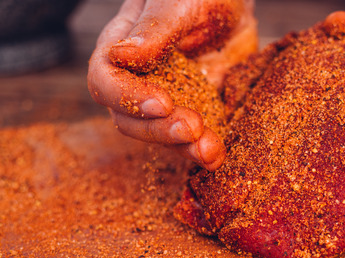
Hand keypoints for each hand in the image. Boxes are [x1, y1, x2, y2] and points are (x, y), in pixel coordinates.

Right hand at [87, 0, 256, 169]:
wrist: (237, 2)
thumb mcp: (182, 0)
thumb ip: (155, 27)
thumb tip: (120, 56)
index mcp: (122, 45)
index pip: (106, 80)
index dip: (129, 97)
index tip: (163, 103)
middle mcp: (137, 78)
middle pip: (128, 118)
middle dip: (159, 129)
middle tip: (192, 128)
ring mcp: (166, 98)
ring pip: (159, 134)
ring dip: (182, 148)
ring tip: (210, 151)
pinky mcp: (195, 110)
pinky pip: (191, 139)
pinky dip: (203, 150)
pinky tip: (217, 156)